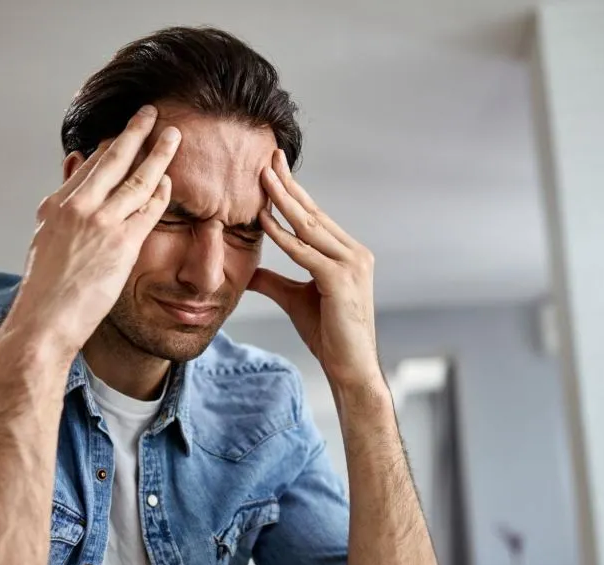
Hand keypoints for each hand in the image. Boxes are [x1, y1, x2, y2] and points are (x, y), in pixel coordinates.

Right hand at [8, 106, 178, 357]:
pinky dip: (161, 192)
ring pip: (136, 179)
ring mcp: (100, 223)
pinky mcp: (121, 244)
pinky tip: (171, 179)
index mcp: (57, 204)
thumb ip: (63, 202)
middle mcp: (78, 207)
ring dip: (157, 154)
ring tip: (173, 136)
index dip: (111, 147)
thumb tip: (75, 165)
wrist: (44, 320)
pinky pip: (148, 210)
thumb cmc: (46, 288)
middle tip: (151, 113)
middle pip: (112, 160)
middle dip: (135, 132)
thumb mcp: (46, 238)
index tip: (127, 132)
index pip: (90, 166)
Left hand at [250, 150, 382, 389]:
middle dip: (289, 185)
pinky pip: (305, 252)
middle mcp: (354, 253)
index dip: (293, 192)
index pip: (315, 217)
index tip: (274, 169)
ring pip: (309, 226)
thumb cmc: (329, 335)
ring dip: (284, 200)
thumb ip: (274, 281)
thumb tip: (249, 271)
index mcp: (348, 254)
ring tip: (262, 176)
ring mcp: (351, 265)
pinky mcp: (340, 279)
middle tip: (268, 157)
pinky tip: (264, 220)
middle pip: (313, 213)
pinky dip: (283, 236)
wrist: (350, 368)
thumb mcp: (295, 300)